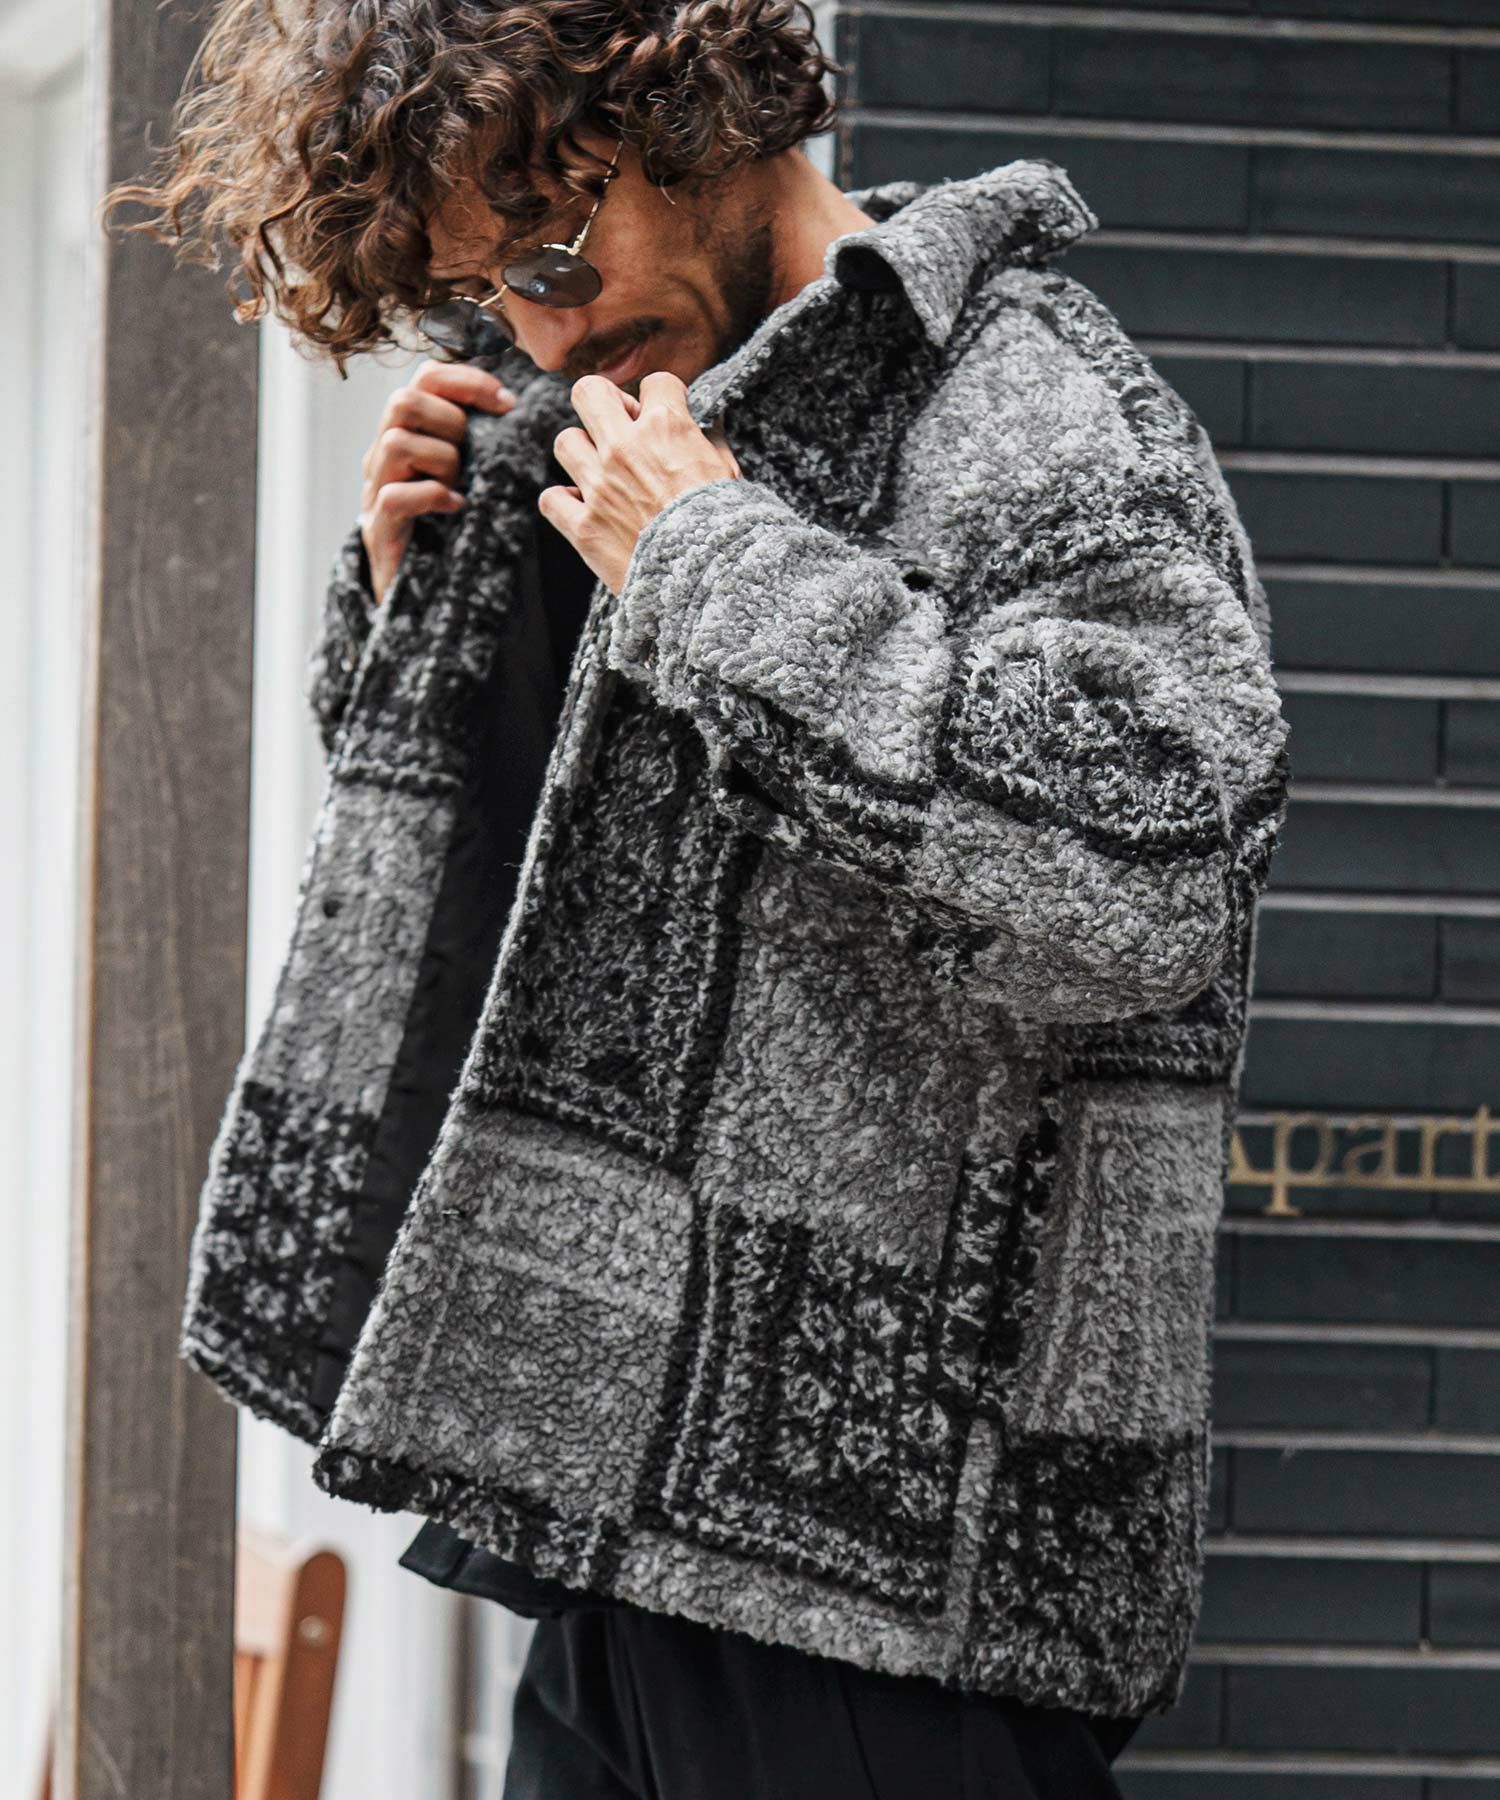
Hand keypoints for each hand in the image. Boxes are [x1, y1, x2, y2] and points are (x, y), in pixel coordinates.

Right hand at [359, 359, 515, 604]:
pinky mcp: (378, 527)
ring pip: (397, 443)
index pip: (426, 377)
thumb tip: (519, 408)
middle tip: (475, 453)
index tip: (507, 404)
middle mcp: (384, 453)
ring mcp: (376, 488)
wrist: (423, 592)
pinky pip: (394, 496)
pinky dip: (431, 497)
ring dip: (442, 459)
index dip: (467, 381)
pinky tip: (456, 508)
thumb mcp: (471, 473)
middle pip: (403, 400)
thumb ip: (482, 439)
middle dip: (452, 422)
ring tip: (461, 484)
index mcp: (409, 431)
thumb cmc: (455, 526)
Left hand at [540, 371, 740, 594]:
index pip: (655, 381)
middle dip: (603, 403)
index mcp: (667, 429)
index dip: (661, 397)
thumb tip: (711, 420)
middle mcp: (625, 449)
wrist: (711, 580)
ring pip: (565, 441)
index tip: (664, 415)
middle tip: (617, 427)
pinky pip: (551, 499)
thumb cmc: (727, 527)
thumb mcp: (730, 474)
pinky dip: (564, 503)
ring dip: (582, 454)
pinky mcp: (584, 527)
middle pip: (588, 391)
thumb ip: (712, 441)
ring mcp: (600, 487)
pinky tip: (583, 508)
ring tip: (601, 473)